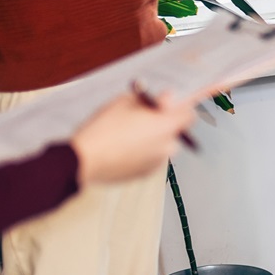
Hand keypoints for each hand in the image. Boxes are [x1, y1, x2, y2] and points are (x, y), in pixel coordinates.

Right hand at [71, 92, 194, 185]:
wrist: (85, 159)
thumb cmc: (104, 129)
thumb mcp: (124, 101)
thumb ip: (150, 99)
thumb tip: (165, 99)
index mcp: (165, 126)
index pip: (189, 115)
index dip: (178, 107)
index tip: (166, 104)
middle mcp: (166, 147)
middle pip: (174, 132)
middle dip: (162, 124)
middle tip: (141, 117)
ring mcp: (156, 163)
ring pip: (161, 146)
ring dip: (152, 139)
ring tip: (127, 133)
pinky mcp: (143, 174)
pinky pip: (149, 159)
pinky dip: (141, 152)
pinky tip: (122, 146)